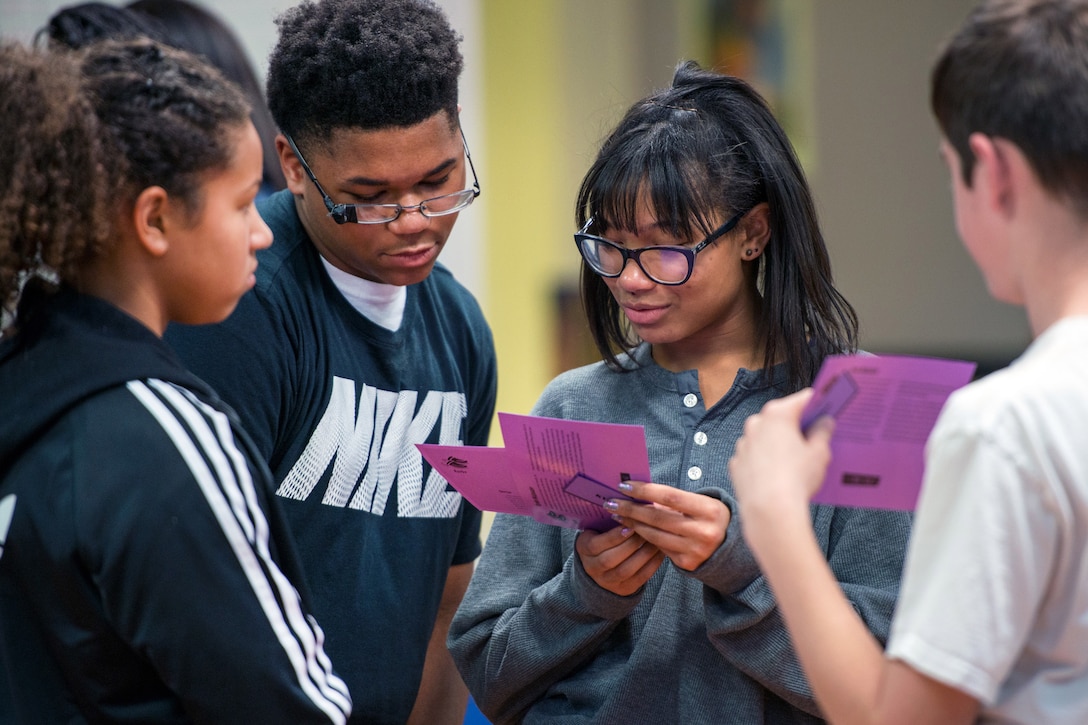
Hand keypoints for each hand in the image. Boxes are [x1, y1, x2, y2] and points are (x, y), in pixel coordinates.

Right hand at [575, 526, 664, 595]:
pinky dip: (653, 563)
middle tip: (648, 529)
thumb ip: (610, 520)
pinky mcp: (625, 588)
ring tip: (656, 538)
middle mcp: (593, 568)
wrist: (601, 567)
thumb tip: (630, 503)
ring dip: (644, 553)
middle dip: (631, 544)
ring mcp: (608, 581)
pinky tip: (661, 551)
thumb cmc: (604, 538)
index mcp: (584, 550)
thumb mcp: (599, 529)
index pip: (596, 545)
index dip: (613, 536)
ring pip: (626, 569)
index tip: (630, 525)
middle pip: (610, 559)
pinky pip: (640, 577)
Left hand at [605, 482, 730, 571]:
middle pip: (658, 518)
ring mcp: (695, 550)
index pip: (670, 497)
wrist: (729, 547)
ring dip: (632, 524)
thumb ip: (673, 499)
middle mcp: (704, 531)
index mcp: (709, 510)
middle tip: (612, 502)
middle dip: (631, 509)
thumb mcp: (700, 503)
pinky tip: (633, 529)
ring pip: (654, 535)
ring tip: (618, 515)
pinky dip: (644, 537)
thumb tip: (639, 493)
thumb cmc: (710, 517)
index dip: (645, 491)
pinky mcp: (687, 563)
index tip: (625, 486)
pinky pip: (659, 547)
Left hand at [728, 389, 834, 531]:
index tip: (828, 409)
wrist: (769, 511)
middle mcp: (756, 423)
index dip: (818, 404)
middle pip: (782, 417)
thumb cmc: (797, 478)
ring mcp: (744, 443)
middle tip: (815, 437)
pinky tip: (778, 475)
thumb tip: (823, 423)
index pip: (803, 400)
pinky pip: (755, 456)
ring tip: (797, 460)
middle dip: (797, 425)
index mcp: (778, 414)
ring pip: (766, 437)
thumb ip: (822, 432)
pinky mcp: (737, 463)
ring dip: (779, 443)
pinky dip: (765, 461)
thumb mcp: (819, 453)